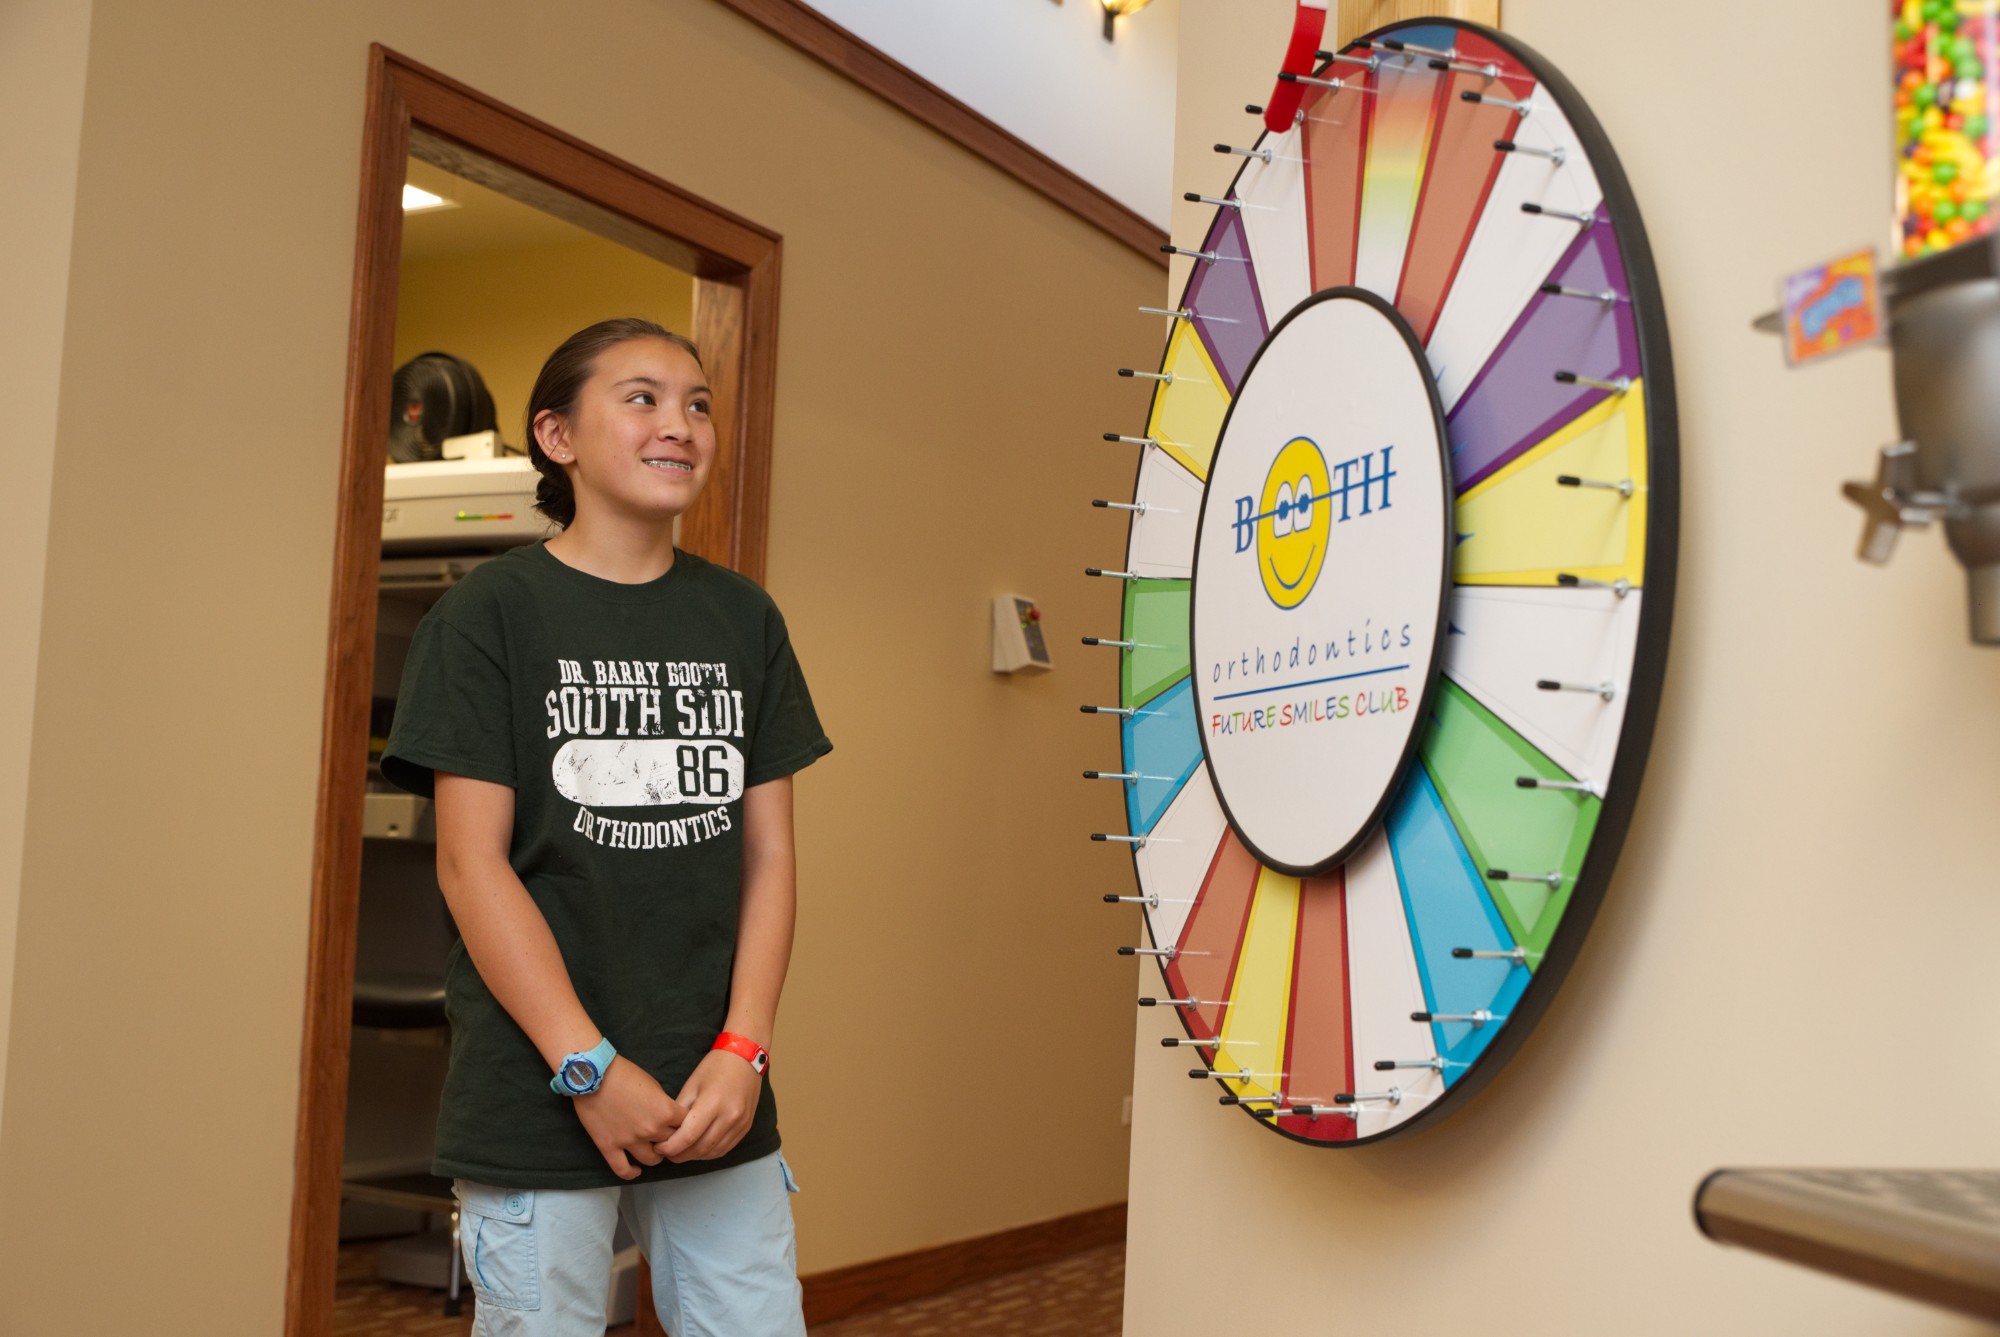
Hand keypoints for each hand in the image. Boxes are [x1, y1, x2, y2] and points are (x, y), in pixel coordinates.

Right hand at [573, 1057, 686, 1179]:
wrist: (593, 1074)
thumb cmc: (624, 1073)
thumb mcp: (653, 1084)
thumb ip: (663, 1104)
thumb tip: (667, 1117)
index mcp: (665, 1111)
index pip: (686, 1126)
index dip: (684, 1126)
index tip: (679, 1125)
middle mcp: (651, 1129)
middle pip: (672, 1144)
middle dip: (671, 1140)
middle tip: (666, 1137)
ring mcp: (630, 1141)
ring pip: (652, 1160)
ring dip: (655, 1156)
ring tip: (653, 1151)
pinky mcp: (609, 1147)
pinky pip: (623, 1169)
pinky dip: (631, 1173)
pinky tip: (636, 1171)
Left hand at [656, 1050, 762, 1162]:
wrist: (745, 1057)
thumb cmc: (715, 1067)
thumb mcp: (692, 1085)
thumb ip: (680, 1111)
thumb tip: (667, 1133)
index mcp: (712, 1103)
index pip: (688, 1136)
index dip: (670, 1147)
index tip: (659, 1148)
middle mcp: (729, 1116)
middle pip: (700, 1148)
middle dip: (680, 1155)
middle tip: (667, 1154)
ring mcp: (740, 1123)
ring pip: (713, 1152)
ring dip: (694, 1156)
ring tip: (681, 1152)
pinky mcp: (746, 1127)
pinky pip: (725, 1148)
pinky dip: (709, 1153)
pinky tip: (698, 1149)